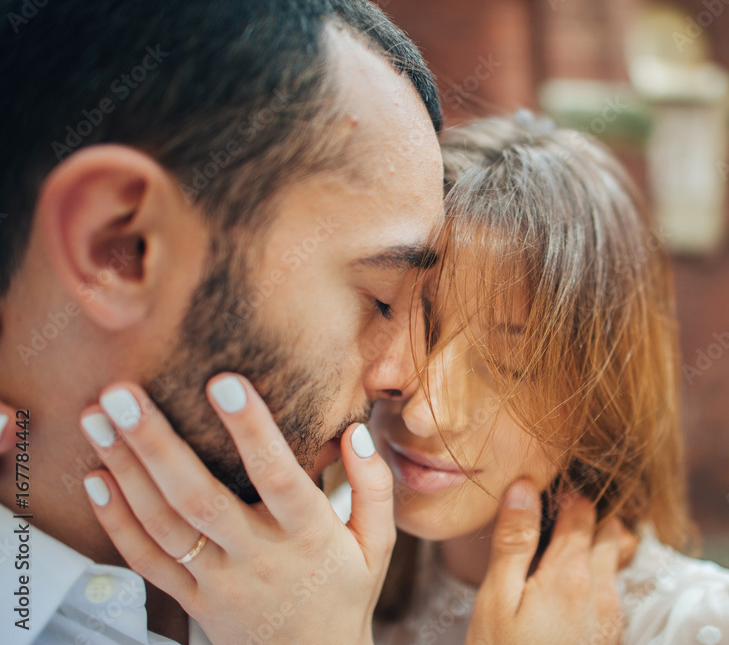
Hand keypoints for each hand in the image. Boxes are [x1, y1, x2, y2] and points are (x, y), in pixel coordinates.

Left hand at [79, 374, 393, 644]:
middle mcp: (259, 557)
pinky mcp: (192, 600)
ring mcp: (219, 582)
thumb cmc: (345, 592)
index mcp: (310, 536)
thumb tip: (355, 431)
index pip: (279, 477)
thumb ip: (372, 487)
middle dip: (157, 443)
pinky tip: (96, 479)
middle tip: (121, 393)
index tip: (225, 383)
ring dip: (125, 470)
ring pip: (164, 525)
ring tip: (96, 419)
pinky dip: (117, 522)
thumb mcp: (377, 544)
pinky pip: (147, 562)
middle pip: (200, 498)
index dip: (252, 430)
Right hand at [466, 482, 634, 644]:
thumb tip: (524, 487)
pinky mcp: (609, 640)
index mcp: (570, 574)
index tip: (550, 487)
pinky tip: (569, 587)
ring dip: (598, 545)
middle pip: (610, 532)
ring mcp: (610, 618)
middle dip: (592, 514)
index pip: (583, 510)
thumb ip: (514, 542)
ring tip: (564, 544)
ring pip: (615, 562)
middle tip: (562, 508)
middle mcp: (601, 591)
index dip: (568, 493)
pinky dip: (597, 576)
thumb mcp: (497, 600)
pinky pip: (612, 592)